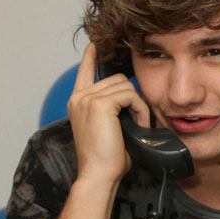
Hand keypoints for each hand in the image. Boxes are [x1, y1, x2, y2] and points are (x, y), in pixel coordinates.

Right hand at [67, 43, 149, 184]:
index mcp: (78, 102)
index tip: (95, 44)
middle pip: (117, 79)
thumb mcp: (108, 128)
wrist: (99, 175)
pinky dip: (141, 110)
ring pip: (126, 86)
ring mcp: (88, 98)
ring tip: (138, 125)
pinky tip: (139, 124)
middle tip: (138, 121)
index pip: (85, 71)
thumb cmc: (107, 158)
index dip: (92, 56)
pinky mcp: (100, 103)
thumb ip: (113, 109)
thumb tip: (132, 96)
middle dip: (132, 98)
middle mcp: (80, 97)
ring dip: (139, 106)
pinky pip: (131, 96)